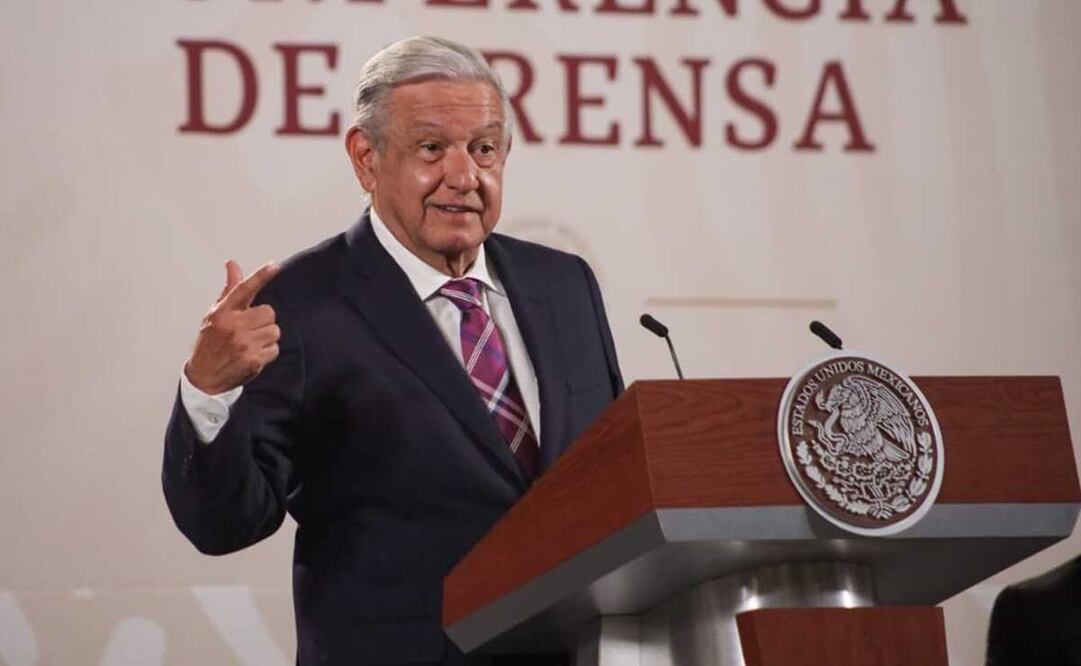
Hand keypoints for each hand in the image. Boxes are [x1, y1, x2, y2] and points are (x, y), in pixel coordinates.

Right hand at [184, 260, 281, 394]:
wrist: (204, 377)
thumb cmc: (210, 342)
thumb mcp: (215, 314)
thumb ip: (229, 290)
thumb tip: (233, 265)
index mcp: (222, 312)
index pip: (244, 289)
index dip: (260, 276)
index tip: (274, 266)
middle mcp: (232, 326)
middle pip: (269, 312)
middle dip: (263, 321)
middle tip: (250, 329)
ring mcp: (243, 343)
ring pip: (274, 331)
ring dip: (267, 337)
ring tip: (251, 343)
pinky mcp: (253, 359)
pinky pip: (274, 349)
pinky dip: (267, 353)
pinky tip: (253, 355)